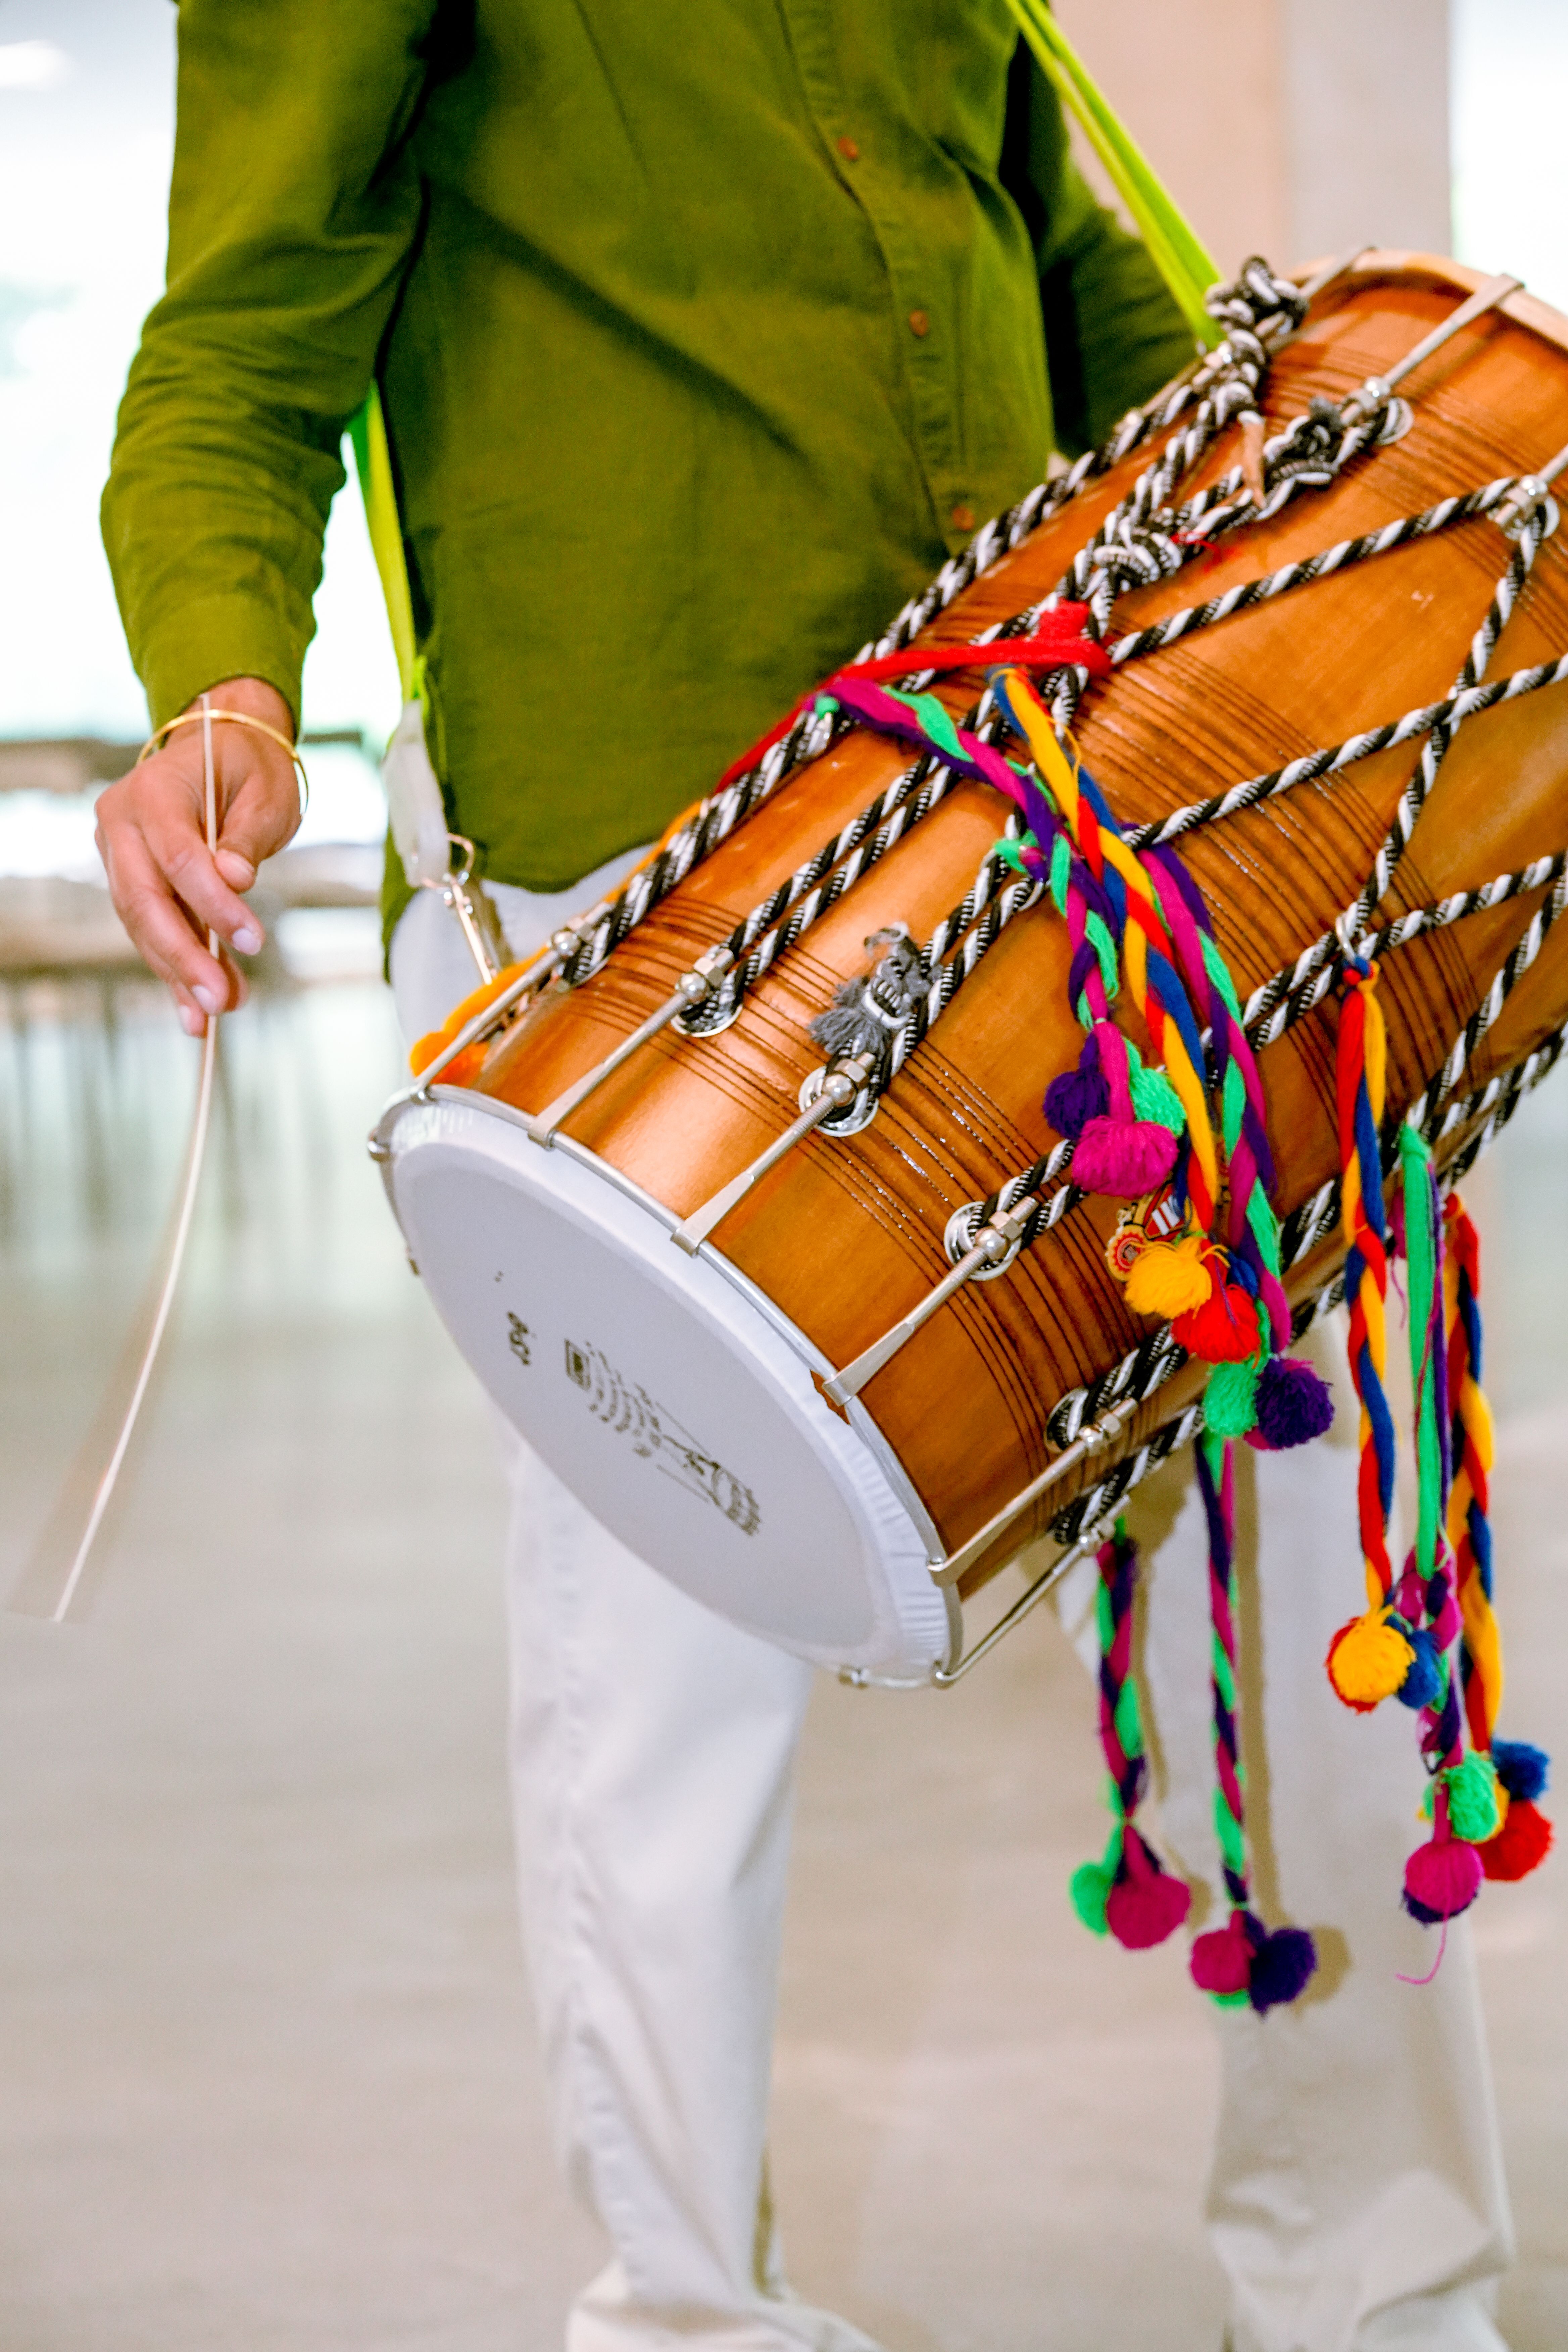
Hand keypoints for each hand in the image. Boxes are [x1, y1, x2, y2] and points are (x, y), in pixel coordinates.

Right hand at [95, 677, 301, 1033]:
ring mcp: (118, 852)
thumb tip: (235, 880)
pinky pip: (149, 928)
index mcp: (153, 791)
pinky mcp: (128, 877)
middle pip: (144, 900)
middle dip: (182, 956)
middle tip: (219, 1002)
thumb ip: (247, 837)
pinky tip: (195, 1006)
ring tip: (215, 1013)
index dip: (214, 905)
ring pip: (141, 923)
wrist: (220, 750)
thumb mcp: (265, 794)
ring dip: (179, 972)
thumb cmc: (249, 769)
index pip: (179, 858)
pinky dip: (174, 966)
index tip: (253, 941)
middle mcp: (121, 822)